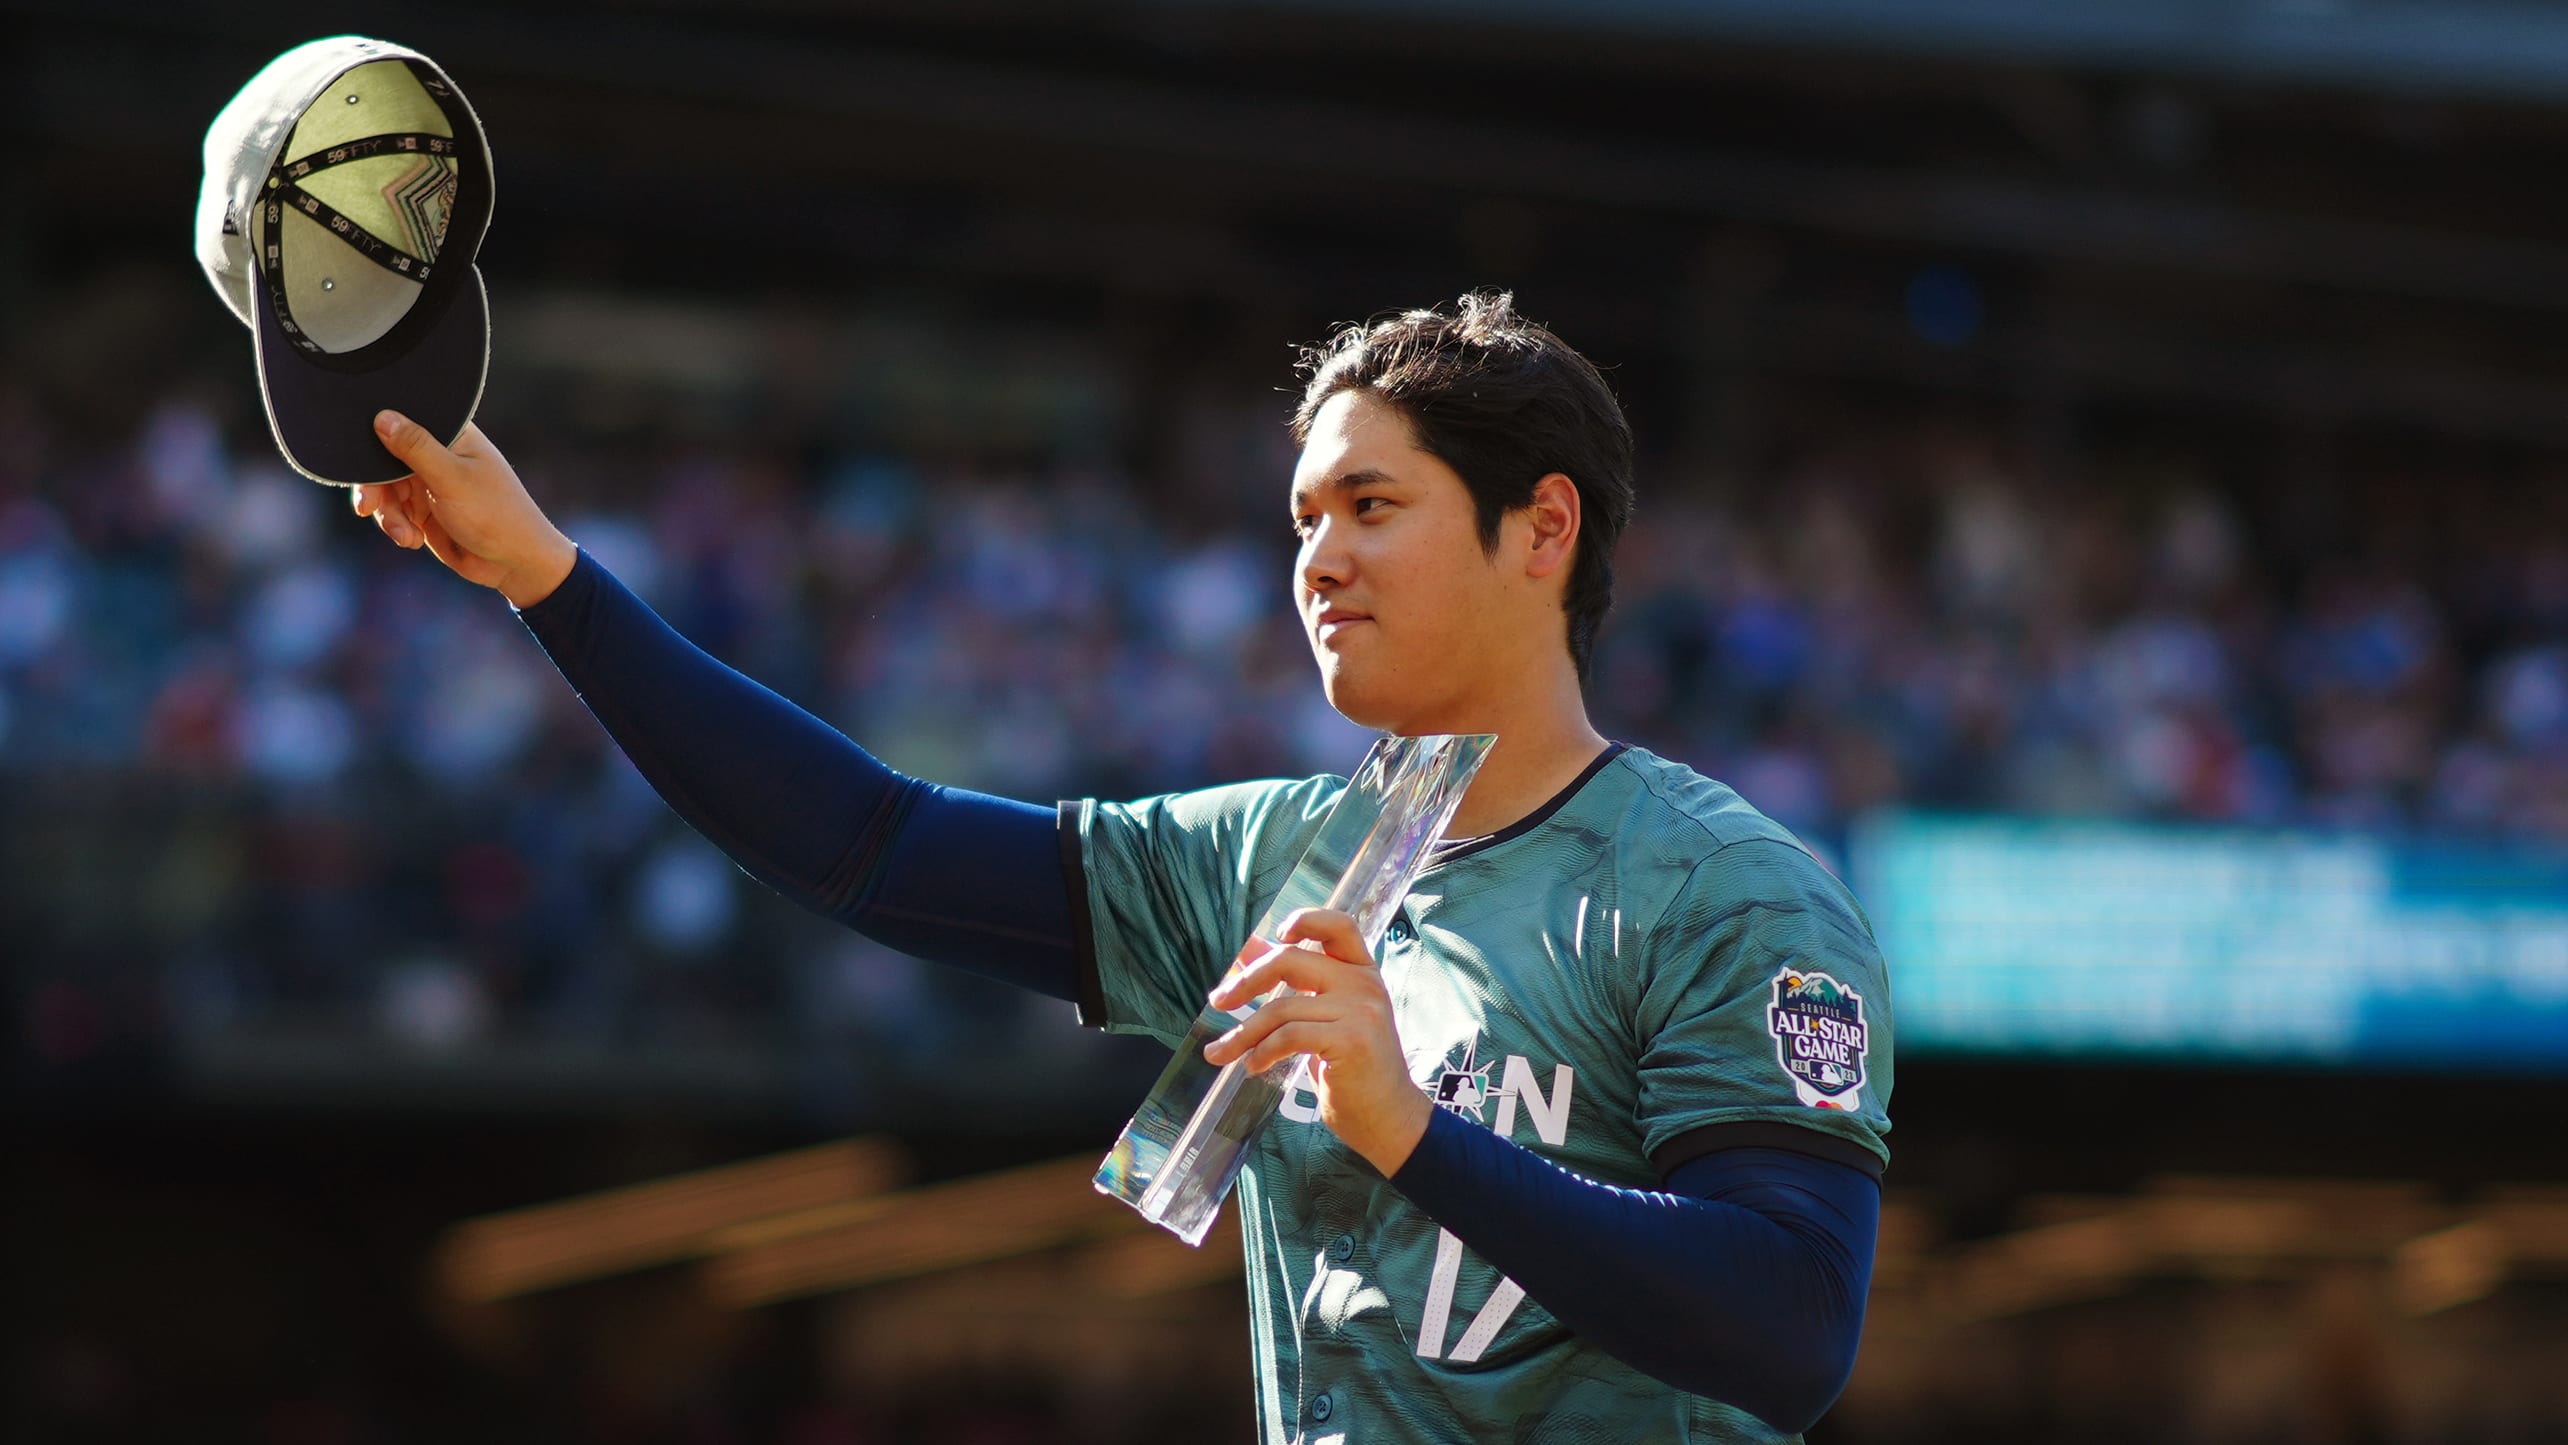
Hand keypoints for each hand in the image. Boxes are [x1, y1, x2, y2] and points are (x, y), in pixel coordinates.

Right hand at [352, 411, 576, 608]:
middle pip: (384, 459)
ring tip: (406, 536)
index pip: (402, 422)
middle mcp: (438, 453)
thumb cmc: (496, 515)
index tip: (362, 464)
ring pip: (385, 489)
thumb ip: (417, 448)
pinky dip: (397, 526)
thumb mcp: (453, 479)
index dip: (376, 439)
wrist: (514, 564)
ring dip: (389, 514)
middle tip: (368, 508)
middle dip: (375, 487)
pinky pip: (393, 512)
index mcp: (452, 434)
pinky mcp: (424, 509)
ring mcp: (429, 482)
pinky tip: (414, 541)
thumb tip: (382, 416)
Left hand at [1202, 907, 1433, 1175]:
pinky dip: (1262, 1051)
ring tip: (1223, 1053)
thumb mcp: (1327, 1017)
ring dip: (1243, 1033)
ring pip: (1281, 1008)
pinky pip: (1289, 1037)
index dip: (1307, 920)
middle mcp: (1365, 984)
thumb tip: (1251, 948)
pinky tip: (1254, 1066)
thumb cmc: (1353, 1068)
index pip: (1340, 925)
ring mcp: (1361, 1011)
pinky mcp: (1351, 1040)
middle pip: (1291, 960)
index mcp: (1362, 972)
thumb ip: (1295, 983)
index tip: (1276, 935)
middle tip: (1219, 1002)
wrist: (1388, 1118)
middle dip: (1246, 981)